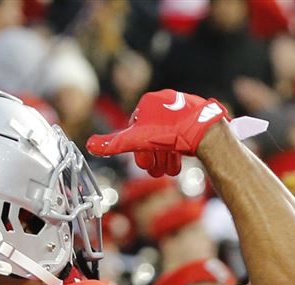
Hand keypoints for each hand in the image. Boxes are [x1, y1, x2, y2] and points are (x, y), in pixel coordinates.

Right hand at [87, 90, 229, 175]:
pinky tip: (182, 161)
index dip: (139, 152)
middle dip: (154, 157)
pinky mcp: (197, 115)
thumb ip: (114, 144)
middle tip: (159, 173)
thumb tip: (89, 146)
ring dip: (167, 157)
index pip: (136, 131)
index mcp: (147, 104)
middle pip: (153, 136)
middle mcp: (164, 101)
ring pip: (169, 136)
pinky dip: (180, 148)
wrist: (204, 130)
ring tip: (171, 171)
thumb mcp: (137, 141)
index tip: (146, 166)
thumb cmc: (169, 134)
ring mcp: (182, 106)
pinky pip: (184, 133)